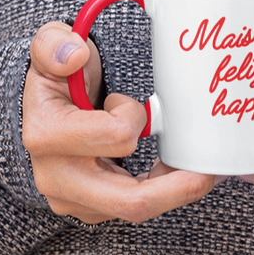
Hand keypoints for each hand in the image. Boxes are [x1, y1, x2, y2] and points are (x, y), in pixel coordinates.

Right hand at [22, 21, 216, 223]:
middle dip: (177, 189)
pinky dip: (161, 194)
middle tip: (208, 171)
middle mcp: (55, 177)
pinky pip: (133, 210)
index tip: (127, 101)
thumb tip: (73, 55)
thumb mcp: (50, 45)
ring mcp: (72, 199)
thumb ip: (54, 43)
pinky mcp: (89, 210)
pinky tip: (172, 173)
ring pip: (136, 210)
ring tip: (194, 168)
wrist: (45, 106)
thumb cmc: (58, 75)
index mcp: (45, 135)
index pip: (114, 137)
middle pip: (129, 201)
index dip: (134, 116)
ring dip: (173, 190)